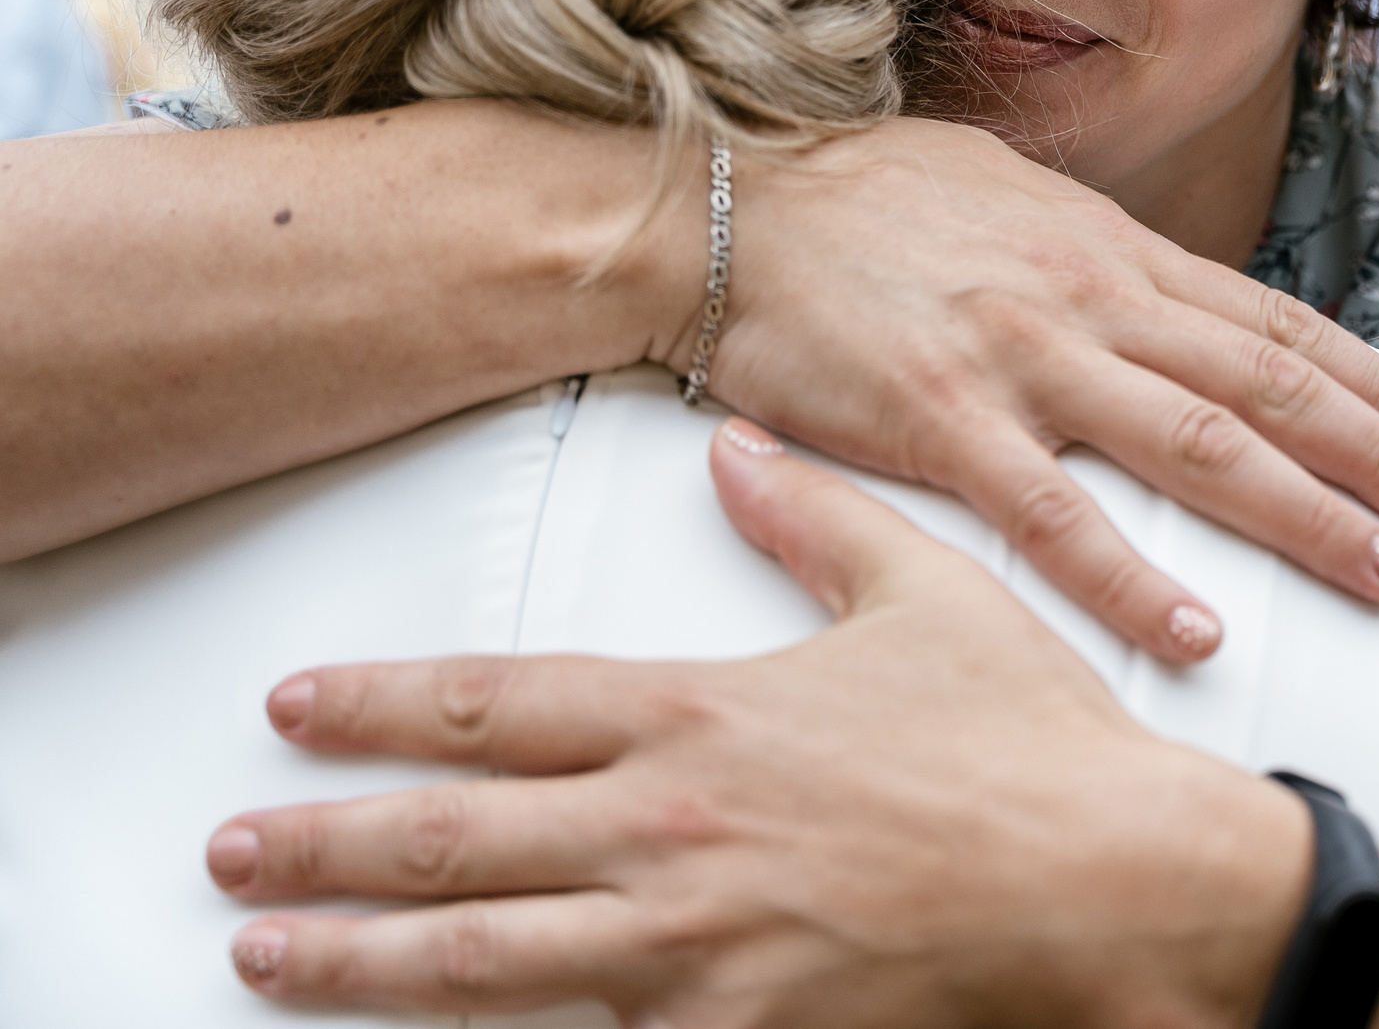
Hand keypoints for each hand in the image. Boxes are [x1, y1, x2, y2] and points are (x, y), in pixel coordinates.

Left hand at [209, 427, 1310, 1026]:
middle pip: (452, 839)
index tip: (298, 707)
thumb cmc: (1029, 744)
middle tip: (230, 852)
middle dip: (321, 848)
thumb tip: (737, 450)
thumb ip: (814, 517)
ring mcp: (693, 946)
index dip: (385, 704)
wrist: (1115, 881)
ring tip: (266, 960)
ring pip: (483, 958)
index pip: (502, 701)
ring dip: (359, 960)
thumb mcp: (927, 592)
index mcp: (705, 714)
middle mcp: (673, 831)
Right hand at [648, 118, 1378, 661]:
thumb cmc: (867, 203)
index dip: (1373, 383)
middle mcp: (1091, 299)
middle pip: (1270, 385)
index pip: (1275, 324)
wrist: (729, 203)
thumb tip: (1170, 302)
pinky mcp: (941, 420)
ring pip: (1199, 442)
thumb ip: (1098, 262)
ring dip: (1309, 511)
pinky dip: (1135, 574)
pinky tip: (1205, 628)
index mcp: (1112, 252)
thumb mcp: (1012, 203)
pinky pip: (1055, 513)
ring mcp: (1023, 358)